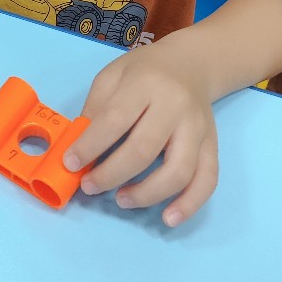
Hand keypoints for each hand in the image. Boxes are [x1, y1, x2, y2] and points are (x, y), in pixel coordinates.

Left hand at [62, 41, 217, 227]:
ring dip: (147, 195)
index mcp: (145, 83)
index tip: (70, 163)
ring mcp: (198, 128)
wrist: (192, 63)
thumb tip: (79, 148)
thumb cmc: (145, 71)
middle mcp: (175, 106)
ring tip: (122, 199)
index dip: (89, 146)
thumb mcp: (112, 75)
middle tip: (90, 186)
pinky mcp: (212, 145)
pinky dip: (189, 204)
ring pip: (178, 171)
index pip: (115, 119)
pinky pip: (207, 180)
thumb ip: (96, 108)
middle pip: (144, 149)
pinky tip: (168, 218)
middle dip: (111, 175)